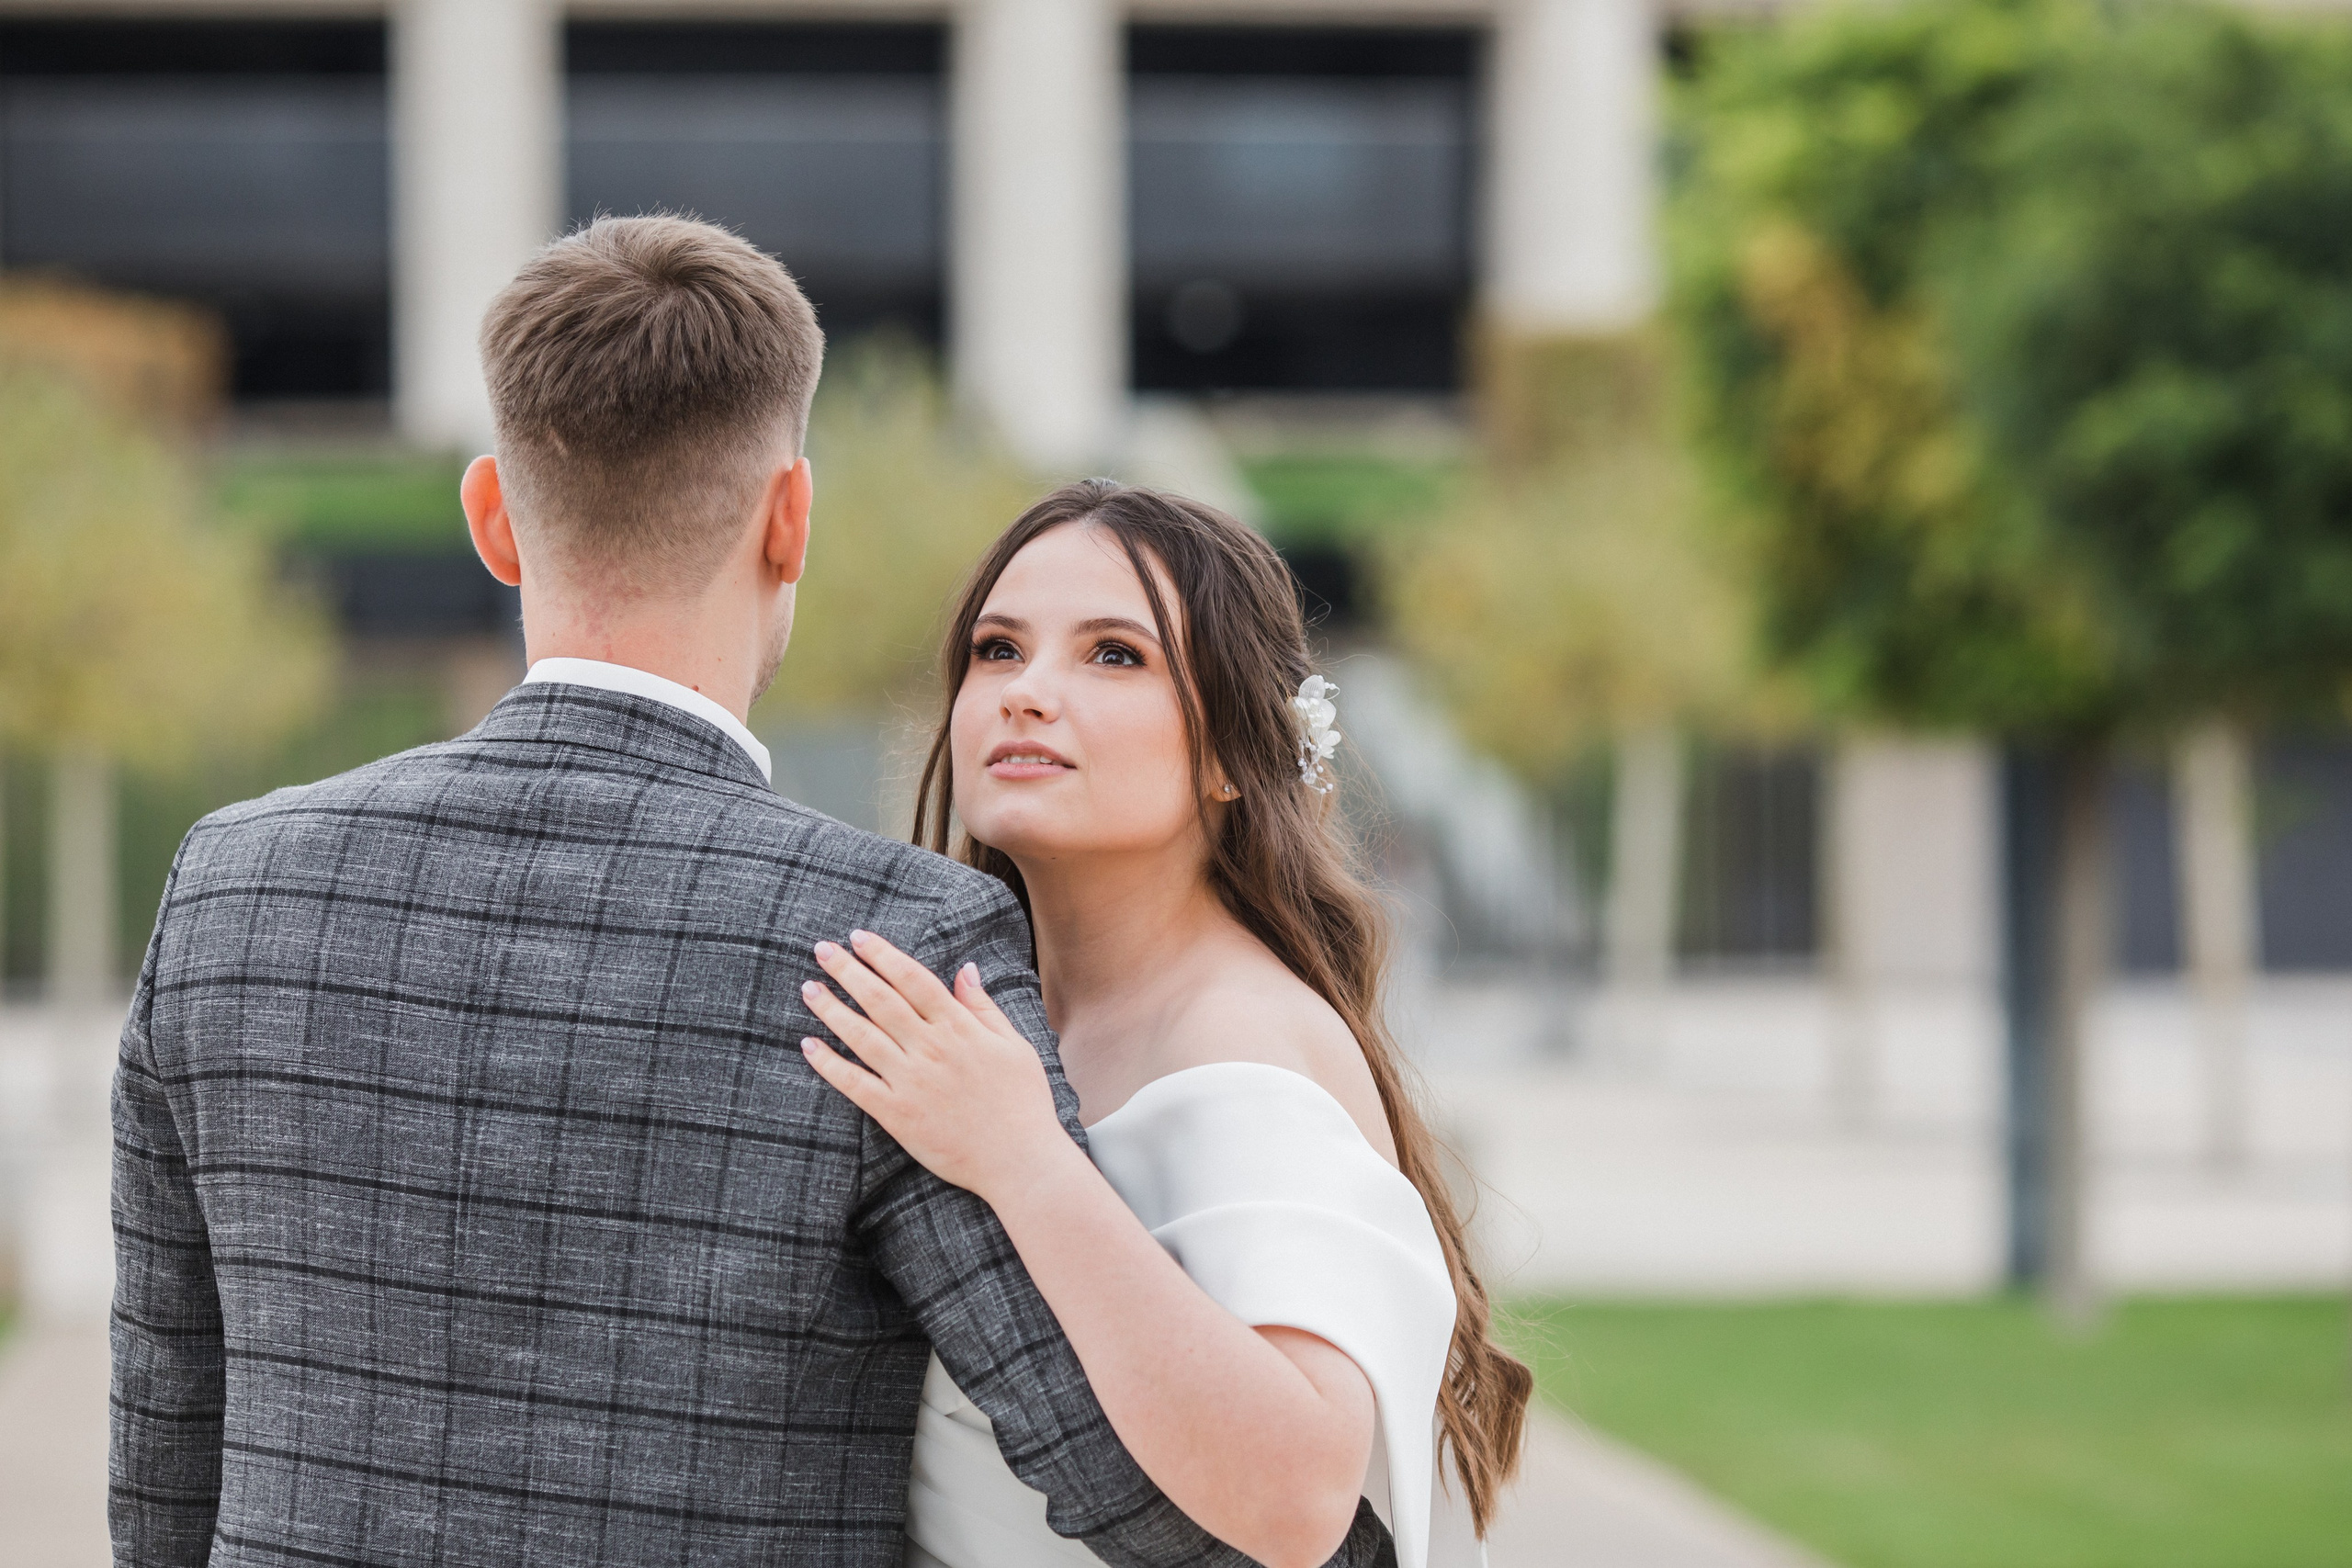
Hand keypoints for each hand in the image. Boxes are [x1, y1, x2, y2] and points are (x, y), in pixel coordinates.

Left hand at [800, 930, 1078, 1204]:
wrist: (1019, 1160)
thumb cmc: (1023, 1102)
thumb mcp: (1014, 1045)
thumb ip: (984, 1007)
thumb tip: (965, 969)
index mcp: (959, 1028)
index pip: (913, 979)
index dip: (883, 955)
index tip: (859, 938)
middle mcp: (931, 1048)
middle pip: (880, 1000)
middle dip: (848, 970)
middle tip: (821, 949)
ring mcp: (911, 1081)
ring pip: (862, 1035)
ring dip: (831, 1009)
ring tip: (808, 988)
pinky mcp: (897, 1114)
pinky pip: (854, 1084)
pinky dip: (829, 1064)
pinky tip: (809, 1045)